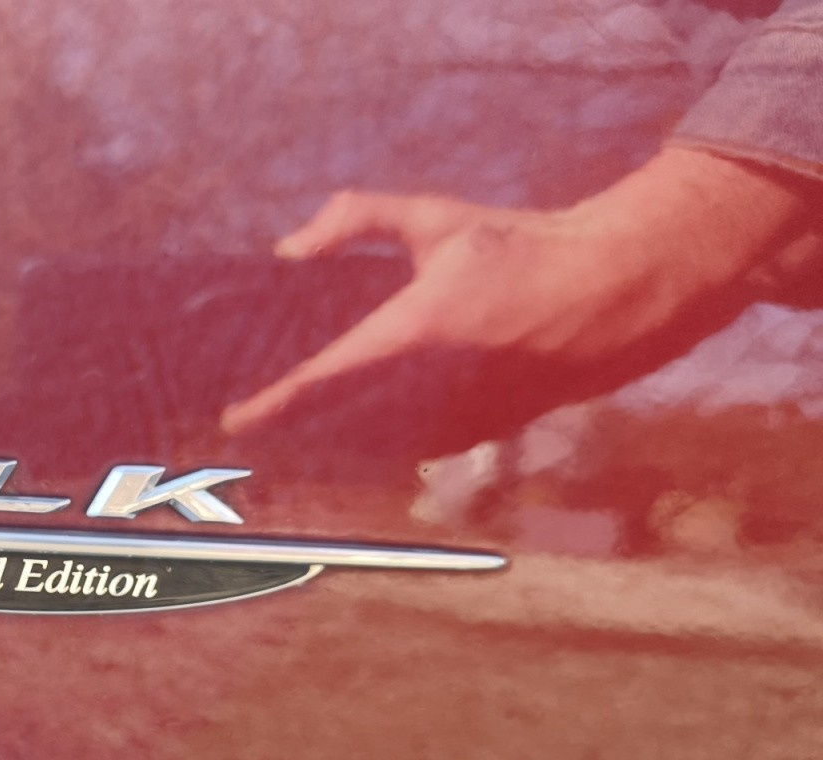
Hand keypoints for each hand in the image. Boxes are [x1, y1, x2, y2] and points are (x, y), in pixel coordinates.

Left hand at [221, 149, 822, 444]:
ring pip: (369, 448)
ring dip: (327, 449)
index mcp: (412, 334)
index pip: (322, 381)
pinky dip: (372, 450)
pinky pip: (408, 452)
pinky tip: (349, 444)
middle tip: (253, 436)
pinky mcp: (476, 436)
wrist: (612, 293)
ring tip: (288, 444)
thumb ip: (358, 219)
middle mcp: (429, 389)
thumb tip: (288, 247)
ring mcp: (456, 421)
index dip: (273, 407)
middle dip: (290, 435)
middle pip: (334, 429)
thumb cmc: (520, 249)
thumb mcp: (438, 219)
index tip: (234, 422)